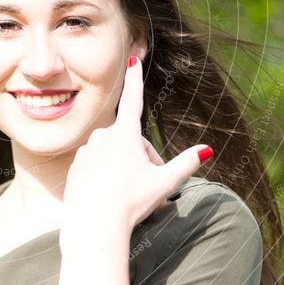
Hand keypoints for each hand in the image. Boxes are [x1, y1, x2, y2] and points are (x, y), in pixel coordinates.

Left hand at [61, 56, 212, 236]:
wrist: (94, 226)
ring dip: (124, 166)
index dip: (135, 78)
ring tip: (131, 193)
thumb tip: (207, 150)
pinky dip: (106, 176)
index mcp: (125, 135)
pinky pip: (96, 166)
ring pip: (113, 153)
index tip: (132, 58)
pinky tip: (110, 196)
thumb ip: (185, 164)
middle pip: (130, 140)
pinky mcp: (76, 167)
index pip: (134, 99)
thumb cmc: (131, 203)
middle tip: (152, 184)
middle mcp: (102, 137)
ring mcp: (86, 152)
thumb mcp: (164, 183)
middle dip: (143, 157)